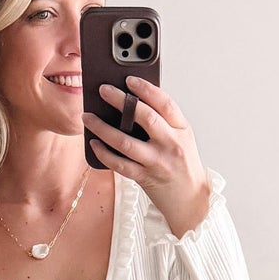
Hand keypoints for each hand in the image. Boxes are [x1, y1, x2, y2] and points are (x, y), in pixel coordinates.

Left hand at [84, 77, 212, 238]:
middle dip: (121, 101)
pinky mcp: (146, 178)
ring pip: (125, 142)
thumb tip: (131, 102)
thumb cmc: (183, 165)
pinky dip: (104, 153)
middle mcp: (171, 144)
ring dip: (102, 128)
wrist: (191, 199)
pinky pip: (120, 164)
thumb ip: (164, 122)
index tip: (129, 79)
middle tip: (103, 90)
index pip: (165, 103)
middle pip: (145, 117)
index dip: (147, 89)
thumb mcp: (181, 138)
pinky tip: (94, 143)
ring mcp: (158, 162)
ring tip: (88, 117)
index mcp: (181, 130)